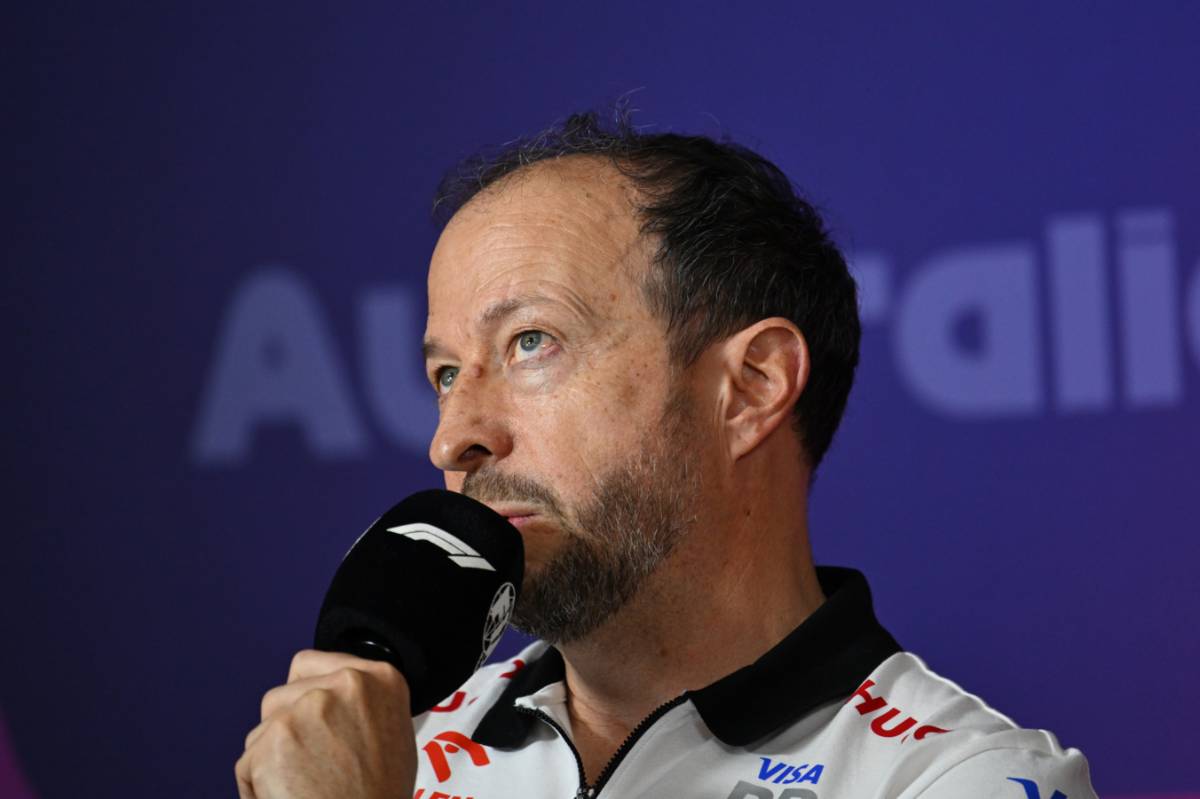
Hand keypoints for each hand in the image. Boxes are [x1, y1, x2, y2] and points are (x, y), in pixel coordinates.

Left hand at [236, 650, 416, 798]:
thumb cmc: (379, 796)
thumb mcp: (392, 735)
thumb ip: (360, 706)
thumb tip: (325, 697)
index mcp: (380, 679)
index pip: (309, 664)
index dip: (303, 698)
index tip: (308, 724)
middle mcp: (345, 684)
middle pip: (280, 697)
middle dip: (284, 731)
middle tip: (311, 766)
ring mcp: (308, 708)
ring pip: (262, 730)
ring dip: (271, 758)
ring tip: (303, 786)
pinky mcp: (275, 740)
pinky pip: (248, 762)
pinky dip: (258, 787)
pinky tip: (289, 797)